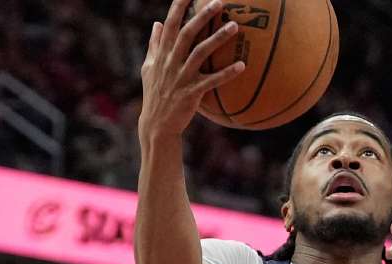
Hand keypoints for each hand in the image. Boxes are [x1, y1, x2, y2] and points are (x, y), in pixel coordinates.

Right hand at [138, 0, 245, 141]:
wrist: (156, 124)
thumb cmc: (155, 94)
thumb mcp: (149, 67)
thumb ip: (154, 44)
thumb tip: (157, 23)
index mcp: (162, 53)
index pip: (170, 23)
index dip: (179, 6)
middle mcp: (170, 62)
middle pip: (187, 33)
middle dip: (202, 16)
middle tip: (219, 2)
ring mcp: (181, 77)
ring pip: (201, 53)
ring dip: (218, 38)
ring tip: (236, 27)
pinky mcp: (191, 93)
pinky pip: (212, 81)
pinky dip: (227, 73)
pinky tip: (242, 66)